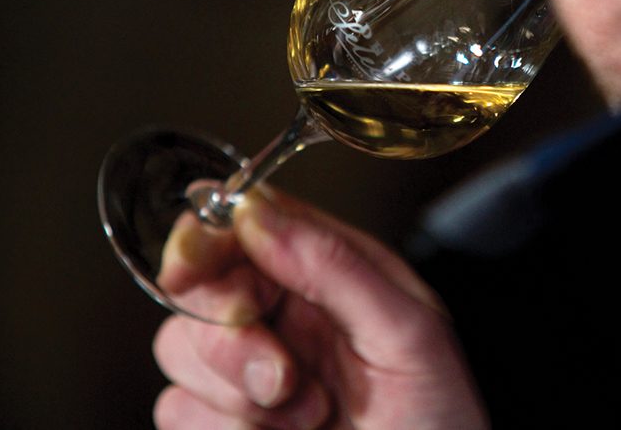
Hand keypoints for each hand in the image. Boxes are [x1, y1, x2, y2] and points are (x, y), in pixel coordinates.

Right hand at [152, 185, 488, 429]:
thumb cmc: (443, 423)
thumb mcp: (409, 331)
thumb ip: (335, 265)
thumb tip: (259, 212)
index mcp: (329, 275)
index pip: (245, 226)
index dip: (205, 236)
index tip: (192, 263)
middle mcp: (284, 316)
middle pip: (199, 289)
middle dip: (230, 337)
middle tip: (280, 375)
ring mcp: (252, 372)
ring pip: (179, 350)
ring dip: (238, 392)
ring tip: (310, 415)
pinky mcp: (231, 422)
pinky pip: (177, 410)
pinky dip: (226, 428)